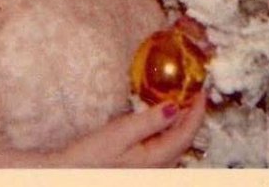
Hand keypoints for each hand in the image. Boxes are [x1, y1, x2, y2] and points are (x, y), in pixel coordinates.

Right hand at [54, 91, 206, 167]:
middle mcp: (158, 171)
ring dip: (180, 128)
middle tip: (193, 94)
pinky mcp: (139, 173)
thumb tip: (175, 107)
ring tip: (180, 105)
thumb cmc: (89, 158)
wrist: (67, 177)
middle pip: (183, 143)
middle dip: (191, 118)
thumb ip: (149, 121)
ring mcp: (149, 174)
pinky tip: (160, 126)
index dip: (197, 112)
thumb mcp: (119, 133)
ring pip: (174, 150)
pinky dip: (168, 137)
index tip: (202, 91)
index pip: (186, 134)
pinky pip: (163, 154)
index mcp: (156, 161)